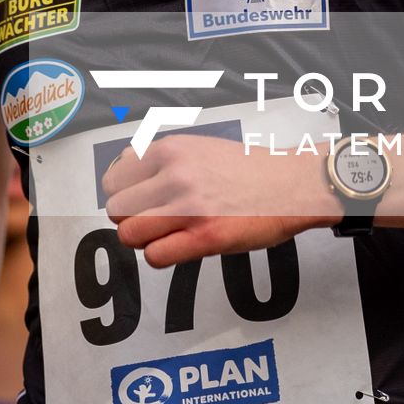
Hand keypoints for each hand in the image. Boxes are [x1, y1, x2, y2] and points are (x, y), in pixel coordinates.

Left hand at [100, 134, 335, 267]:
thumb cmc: (245, 169)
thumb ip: (159, 159)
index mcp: (169, 150)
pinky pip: (155, 256)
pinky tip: (181, 246)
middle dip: (131, 219)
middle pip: (116, 209)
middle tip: (155, 221)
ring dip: (143, 240)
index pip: (113, 180)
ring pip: (129, 234)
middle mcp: (174, 175)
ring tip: (166, 235)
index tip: (139, 202)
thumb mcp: (196, 147)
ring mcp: (189, 206)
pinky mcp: (205, 236)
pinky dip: (162, 255)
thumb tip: (122, 170)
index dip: (123, 195)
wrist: (290, 184)